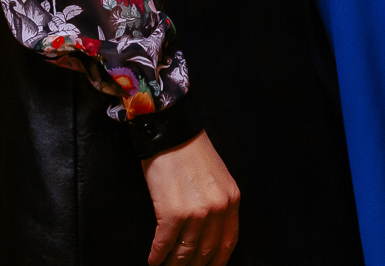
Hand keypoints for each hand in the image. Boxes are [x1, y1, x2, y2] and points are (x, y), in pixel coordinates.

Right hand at [142, 130, 239, 265]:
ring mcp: (196, 212)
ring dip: (175, 265)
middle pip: (206, 251)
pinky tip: (154, 260)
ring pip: (185, 253)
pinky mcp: (173, 213)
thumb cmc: (190, 152)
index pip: (228, 242)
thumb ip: (219, 203)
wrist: (171, 132)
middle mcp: (217, 208)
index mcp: (231, 199)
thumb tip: (208, 233)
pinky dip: (158, 256)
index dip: (217, 261)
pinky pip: (165, 244)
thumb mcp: (218, 177)